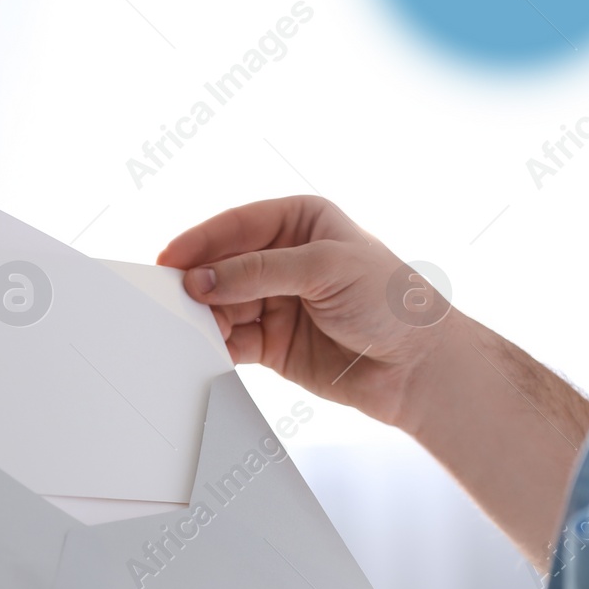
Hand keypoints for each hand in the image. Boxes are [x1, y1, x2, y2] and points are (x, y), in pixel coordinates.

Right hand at [158, 195, 457, 429]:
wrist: (417, 367)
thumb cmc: (390, 303)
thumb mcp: (326, 269)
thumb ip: (260, 271)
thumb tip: (204, 278)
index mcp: (300, 221)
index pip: (238, 225)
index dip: (202, 241)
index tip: (171, 259)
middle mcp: (283, 258)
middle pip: (223, 265)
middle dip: (198, 282)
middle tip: (172, 298)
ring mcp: (274, 301)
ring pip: (221, 304)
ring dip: (204, 316)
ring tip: (191, 328)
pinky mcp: (270, 342)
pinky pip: (230, 340)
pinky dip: (214, 345)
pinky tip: (203, 348)